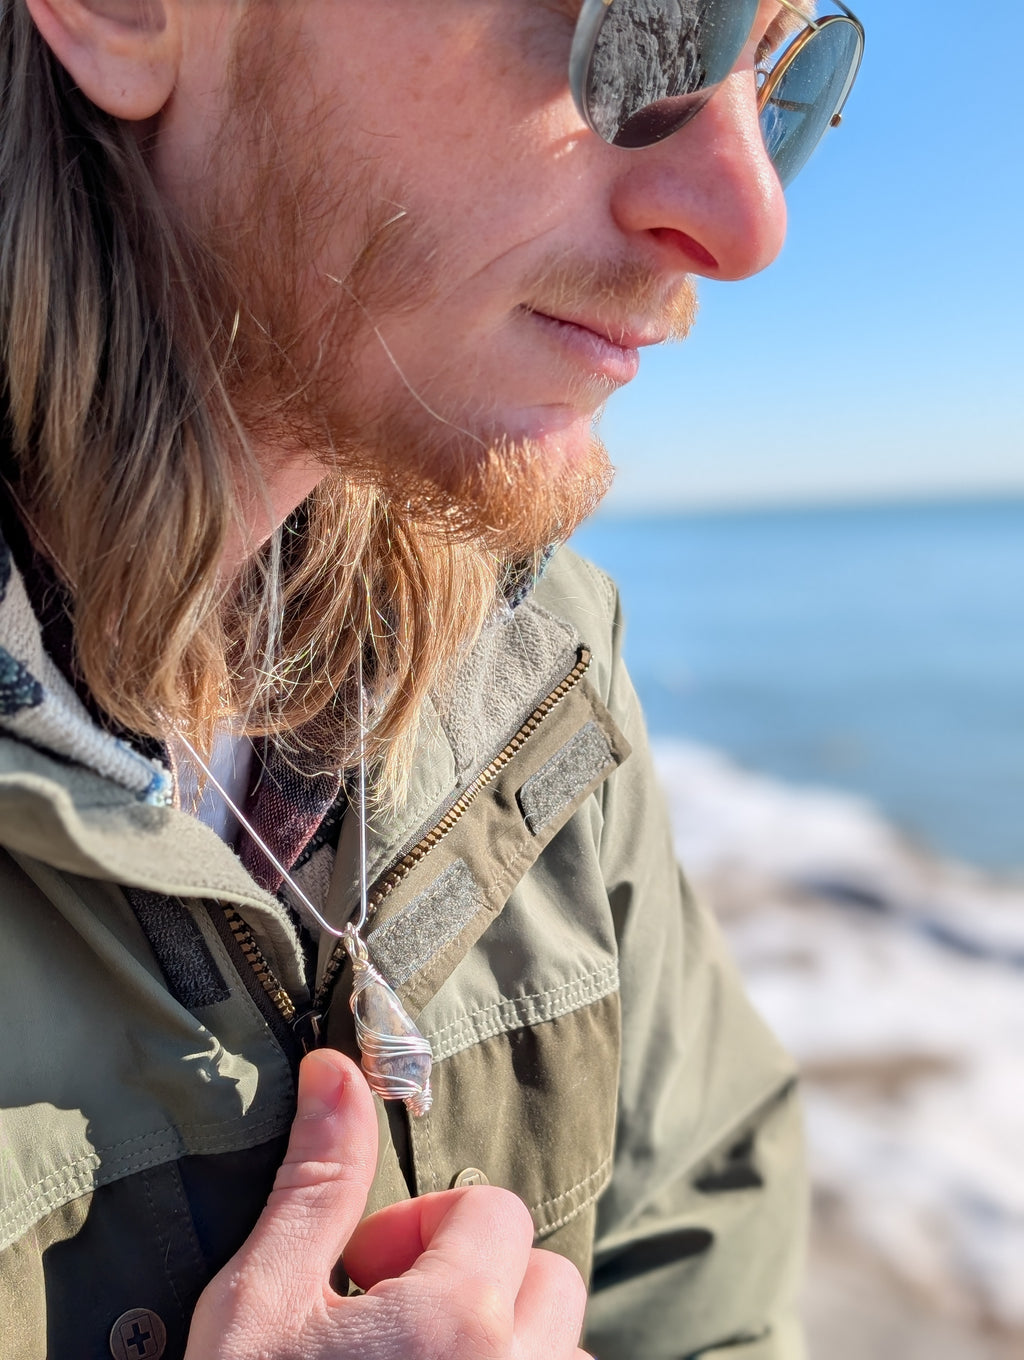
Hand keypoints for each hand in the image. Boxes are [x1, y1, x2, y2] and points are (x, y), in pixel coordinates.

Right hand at [184, 1048, 590, 1359]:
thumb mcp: (261, 1303)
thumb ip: (318, 1181)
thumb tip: (338, 1066)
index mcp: (456, 1320)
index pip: (494, 1209)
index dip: (422, 1225)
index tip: (362, 1272)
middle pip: (546, 1277)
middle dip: (476, 1278)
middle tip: (393, 1320)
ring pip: (560, 1349)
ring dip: (502, 1342)